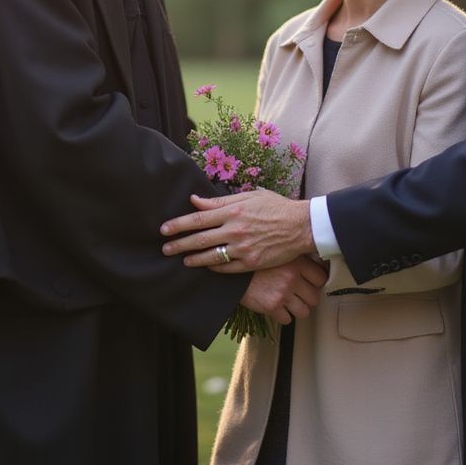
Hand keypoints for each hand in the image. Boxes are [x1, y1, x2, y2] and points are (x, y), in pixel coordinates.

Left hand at [160, 189, 315, 270]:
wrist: (301, 226)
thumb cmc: (275, 207)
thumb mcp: (249, 196)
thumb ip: (220, 201)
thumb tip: (195, 200)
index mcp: (232, 211)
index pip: (198, 219)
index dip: (178, 225)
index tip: (164, 229)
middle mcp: (234, 230)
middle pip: (199, 239)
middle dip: (178, 244)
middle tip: (165, 249)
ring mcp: (243, 248)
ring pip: (210, 256)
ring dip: (193, 259)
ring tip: (182, 260)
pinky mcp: (251, 263)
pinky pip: (226, 268)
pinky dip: (213, 267)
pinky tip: (205, 266)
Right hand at [239, 258, 328, 324]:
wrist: (232, 270)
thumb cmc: (254, 262)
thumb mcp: (278, 253)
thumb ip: (296, 259)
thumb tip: (313, 265)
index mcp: (296, 262)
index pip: (321, 278)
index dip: (317, 282)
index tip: (313, 284)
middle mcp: (291, 278)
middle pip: (315, 297)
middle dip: (308, 298)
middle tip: (301, 295)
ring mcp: (282, 293)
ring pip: (304, 312)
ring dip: (297, 309)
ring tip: (290, 303)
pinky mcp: (272, 307)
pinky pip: (287, 320)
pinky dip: (283, 316)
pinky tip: (278, 307)